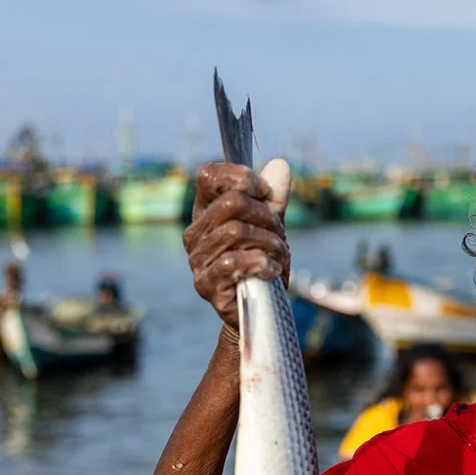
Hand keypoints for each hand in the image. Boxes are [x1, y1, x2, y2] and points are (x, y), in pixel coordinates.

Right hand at [183, 159, 291, 330]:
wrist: (261, 310)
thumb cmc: (262, 263)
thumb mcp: (272, 227)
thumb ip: (275, 199)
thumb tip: (280, 164)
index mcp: (206, 212)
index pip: (208, 176)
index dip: (240, 176)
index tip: (265, 193)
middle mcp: (195, 233)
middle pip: (232, 202)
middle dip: (268, 216)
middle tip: (280, 234)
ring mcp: (197, 259)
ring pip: (238, 231)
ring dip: (270, 242)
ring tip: (278, 255)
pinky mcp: (206, 284)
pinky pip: (233, 262)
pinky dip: (262, 263)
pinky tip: (271, 270)